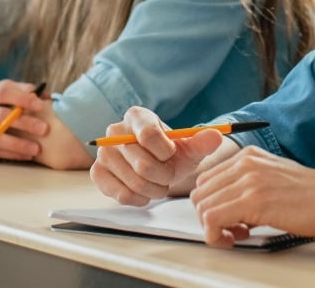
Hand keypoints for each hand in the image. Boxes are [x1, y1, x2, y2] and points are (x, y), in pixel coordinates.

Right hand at [0, 80, 48, 160]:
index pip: (2, 93)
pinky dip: (10, 154)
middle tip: (45, 128)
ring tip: (37, 149)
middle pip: (1, 116)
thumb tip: (47, 94)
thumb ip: (19, 90)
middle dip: (24, 123)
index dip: (22, 97)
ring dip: (18, 144)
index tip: (40, 104)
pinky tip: (26, 156)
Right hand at [90, 106, 225, 204]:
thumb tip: (216, 136)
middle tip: (168, 175)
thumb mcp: (190, 147)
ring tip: (159, 183)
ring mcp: (104, 152)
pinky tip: (144, 192)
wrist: (156, 166)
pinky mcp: (97, 173)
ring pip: (134, 181)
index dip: (166, 152)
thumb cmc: (172, 154)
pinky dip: (139, 198)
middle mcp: (115, 131)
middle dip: (164, 176)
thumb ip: (203, 142)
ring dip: (154, 189)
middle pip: (143, 164)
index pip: (149, 135)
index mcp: (137, 116)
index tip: (171, 154)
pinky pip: (121, 194)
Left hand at [189, 146, 314, 246]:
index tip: (228, 219)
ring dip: (214, 228)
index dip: (212, 204)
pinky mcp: (253, 201)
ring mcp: (249, 180)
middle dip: (209, 217)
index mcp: (249, 156)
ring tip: (237, 235)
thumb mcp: (276, 179)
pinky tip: (236, 239)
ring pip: (203, 207)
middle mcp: (245, 163)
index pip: (206, 179)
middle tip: (232, 230)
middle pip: (200, 193)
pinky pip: (212, 220)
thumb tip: (228, 207)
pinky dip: (217, 236)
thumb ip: (249, 185)